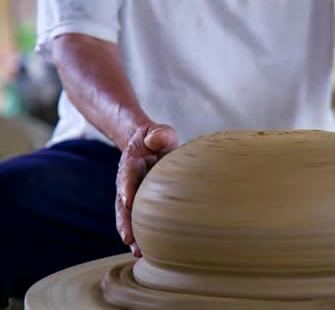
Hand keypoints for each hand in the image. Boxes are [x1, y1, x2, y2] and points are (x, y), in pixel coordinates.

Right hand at [115, 124, 177, 256]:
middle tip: (129, 240)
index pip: (127, 177)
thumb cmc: (157, 139)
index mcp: (131, 164)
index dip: (126, 188)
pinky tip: (146, 250)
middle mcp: (127, 182)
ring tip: (137, 252)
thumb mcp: (159, 132)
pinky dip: (139, 234)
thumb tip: (157, 140)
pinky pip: (137, 219)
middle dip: (125, 222)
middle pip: (123, 204)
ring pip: (128, 216)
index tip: (126, 201)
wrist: (148, 143)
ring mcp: (132, 193)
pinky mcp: (139, 202)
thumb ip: (159, 134)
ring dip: (131, 234)